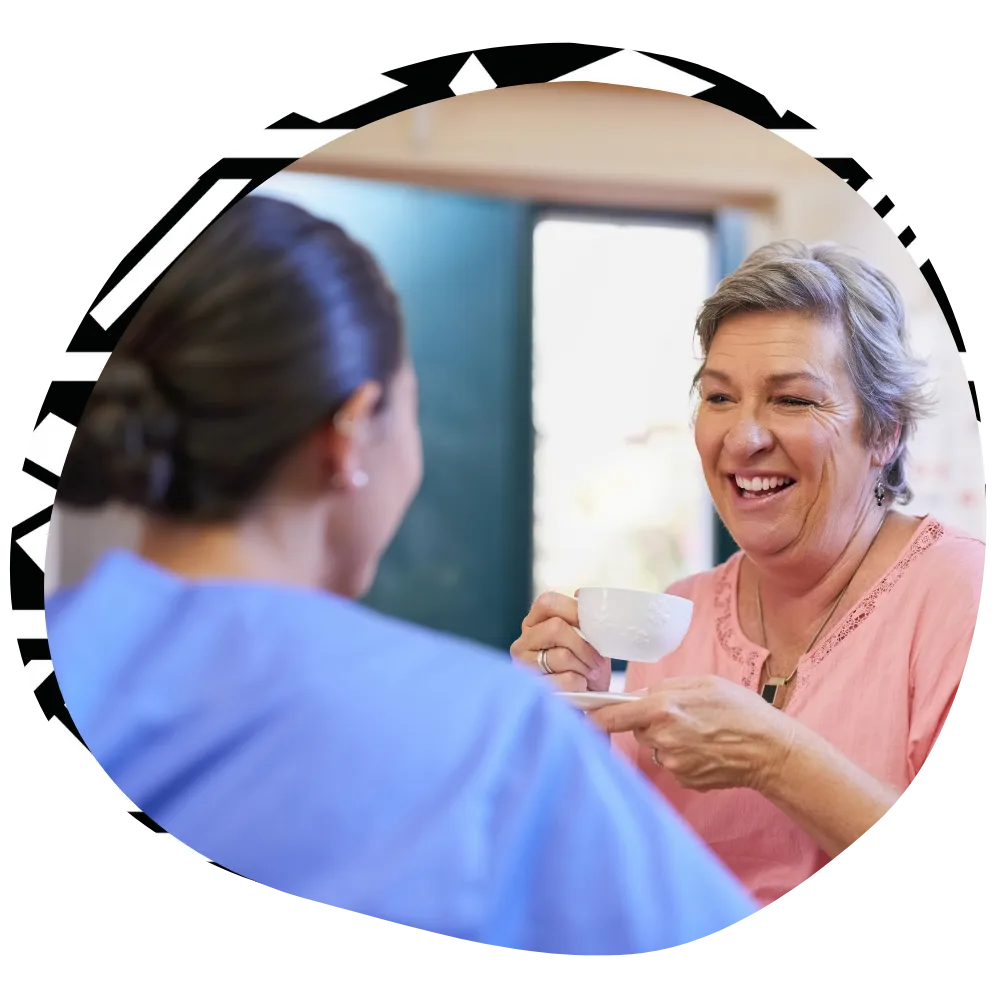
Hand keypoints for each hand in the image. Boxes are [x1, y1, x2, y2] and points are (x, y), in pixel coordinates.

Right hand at [510, 591, 611, 692]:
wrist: (587, 702)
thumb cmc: (586, 666)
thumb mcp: (588, 638)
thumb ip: (582, 616)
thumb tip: (579, 593)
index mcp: (535, 623)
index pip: (548, 603)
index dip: (575, 611)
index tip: (594, 627)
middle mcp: (523, 642)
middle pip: (556, 627)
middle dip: (584, 645)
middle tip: (597, 661)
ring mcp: (523, 667)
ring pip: (562, 655)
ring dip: (585, 667)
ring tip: (588, 676)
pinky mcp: (533, 689)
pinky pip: (565, 680)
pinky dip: (581, 684)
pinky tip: (579, 688)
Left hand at [586, 675, 794, 792]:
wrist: (770, 749)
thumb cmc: (740, 709)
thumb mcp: (702, 683)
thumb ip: (665, 688)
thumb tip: (639, 696)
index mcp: (663, 709)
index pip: (613, 717)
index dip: (593, 717)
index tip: (580, 717)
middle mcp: (663, 739)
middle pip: (637, 730)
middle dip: (650, 722)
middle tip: (681, 715)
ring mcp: (673, 763)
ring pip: (655, 747)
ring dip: (668, 739)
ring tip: (700, 732)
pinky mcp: (685, 780)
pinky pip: (672, 764)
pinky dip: (683, 756)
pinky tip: (706, 749)